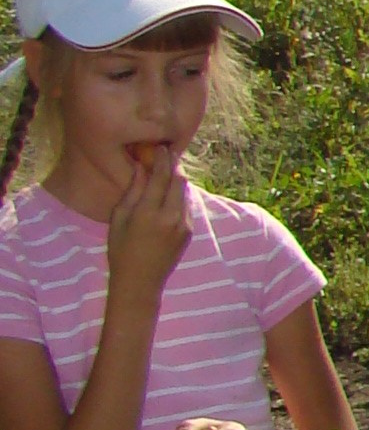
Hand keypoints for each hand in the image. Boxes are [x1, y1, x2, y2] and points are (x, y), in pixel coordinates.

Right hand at [105, 143, 191, 302]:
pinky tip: (168, 194)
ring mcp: (183, 224)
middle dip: (173, 165)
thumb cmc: (121, 250)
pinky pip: (186, 206)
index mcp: (148, 213)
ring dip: (177, 180)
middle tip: (166, 154)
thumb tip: (140, 166)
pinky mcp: (189, 231)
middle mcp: (170, 217)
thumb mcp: (119, 219)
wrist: (140, 282)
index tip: (160, 147)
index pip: (161, 176)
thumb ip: (131, 191)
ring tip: (166, 171)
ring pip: (184, 192)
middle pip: (178, 180)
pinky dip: (178, 196)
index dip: (162, 158)